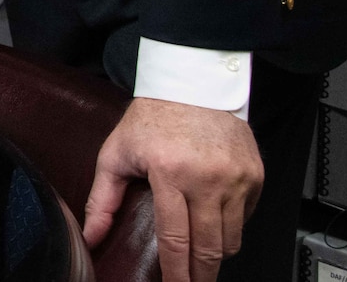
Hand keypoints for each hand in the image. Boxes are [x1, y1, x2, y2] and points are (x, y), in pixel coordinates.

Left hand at [83, 98, 263, 281]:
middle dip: (201, 275)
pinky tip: (215, 224)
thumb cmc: (152, 117)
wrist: (192, 84)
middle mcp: (208, 178)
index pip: (176, 239)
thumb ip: (102, 199)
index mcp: (170, 173)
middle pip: (210, 248)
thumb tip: (90, 235)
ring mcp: (236, 177)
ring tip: (201, 261)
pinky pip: (247, 218)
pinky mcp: (255, 175)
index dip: (177, 273)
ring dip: (217, 255)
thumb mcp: (116, 153)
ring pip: (232, 239)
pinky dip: (232, 228)